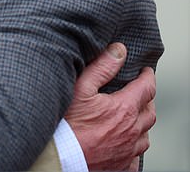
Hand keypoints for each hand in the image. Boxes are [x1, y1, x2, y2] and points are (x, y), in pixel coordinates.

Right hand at [66, 43, 155, 171]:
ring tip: (133, 116)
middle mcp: (131, 131)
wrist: (61, 156)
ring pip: (145, 135)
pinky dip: (133, 147)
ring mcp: (127, 151)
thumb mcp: (81, 87)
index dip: (147, 77)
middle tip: (140, 91)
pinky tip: (125, 142)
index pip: (146, 88)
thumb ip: (101, 68)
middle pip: (150, 112)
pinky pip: (135, 158)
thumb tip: (118, 51)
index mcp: (124, 109)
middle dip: (147, 99)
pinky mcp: (120, 165)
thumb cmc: (67, 123)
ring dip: (142, 123)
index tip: (146, 71)